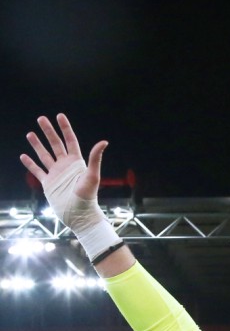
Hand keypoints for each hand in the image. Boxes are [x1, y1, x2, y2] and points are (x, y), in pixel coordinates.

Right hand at [20, 114, 119, 260]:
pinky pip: (37, 171)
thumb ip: (95, 158)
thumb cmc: (88, 197)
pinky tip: (24, 156)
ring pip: (44, 155)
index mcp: (76, 162)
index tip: (60, 115)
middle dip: (48, 131)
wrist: (79, 215)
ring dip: (37, 145)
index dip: (65, 128)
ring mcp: (56, 174)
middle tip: (41, 118)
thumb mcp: (92, 176)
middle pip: (55, 144)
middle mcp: (65, 166)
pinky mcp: (48, 184)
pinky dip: (30, 164)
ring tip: (30, 133)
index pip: (70, 141)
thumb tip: (104, 141)